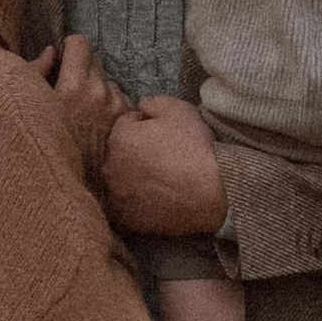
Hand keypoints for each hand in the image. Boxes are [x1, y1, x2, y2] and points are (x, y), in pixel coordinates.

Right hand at [30, 33, 129, 178]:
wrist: (72, 184)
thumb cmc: (42, 145)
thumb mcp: (30, 106)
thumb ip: (36, 72)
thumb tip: (51, 52)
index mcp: (73, 85)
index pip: (80, 43)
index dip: (69, 49)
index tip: (63, 60)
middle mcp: (100, 92)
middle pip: (95, 61)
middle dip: (83, 71)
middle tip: (70, 90)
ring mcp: (116, 107)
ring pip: (109, 83)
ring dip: (98, 90)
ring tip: (83, 113)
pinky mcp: (127, 122)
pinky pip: (120, 103)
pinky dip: (110, 109)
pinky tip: (96, 126)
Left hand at [103, 95, 228, 236]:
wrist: (211, 194)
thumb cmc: (195, 150)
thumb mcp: (179, 110)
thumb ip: (153, 102)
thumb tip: (142, 108)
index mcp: (119, 137)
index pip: (126, 124)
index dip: (146, 125)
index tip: (164, 134)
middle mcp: (110, 167)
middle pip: (119, 152)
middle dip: (135, 152)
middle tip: (163, 157)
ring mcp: (116, 195)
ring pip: (120, 179)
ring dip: (133, 177)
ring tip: (161, 179)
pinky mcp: (125, 218)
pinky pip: (125, 205)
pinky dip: (136, 201)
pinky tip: (156, 198)